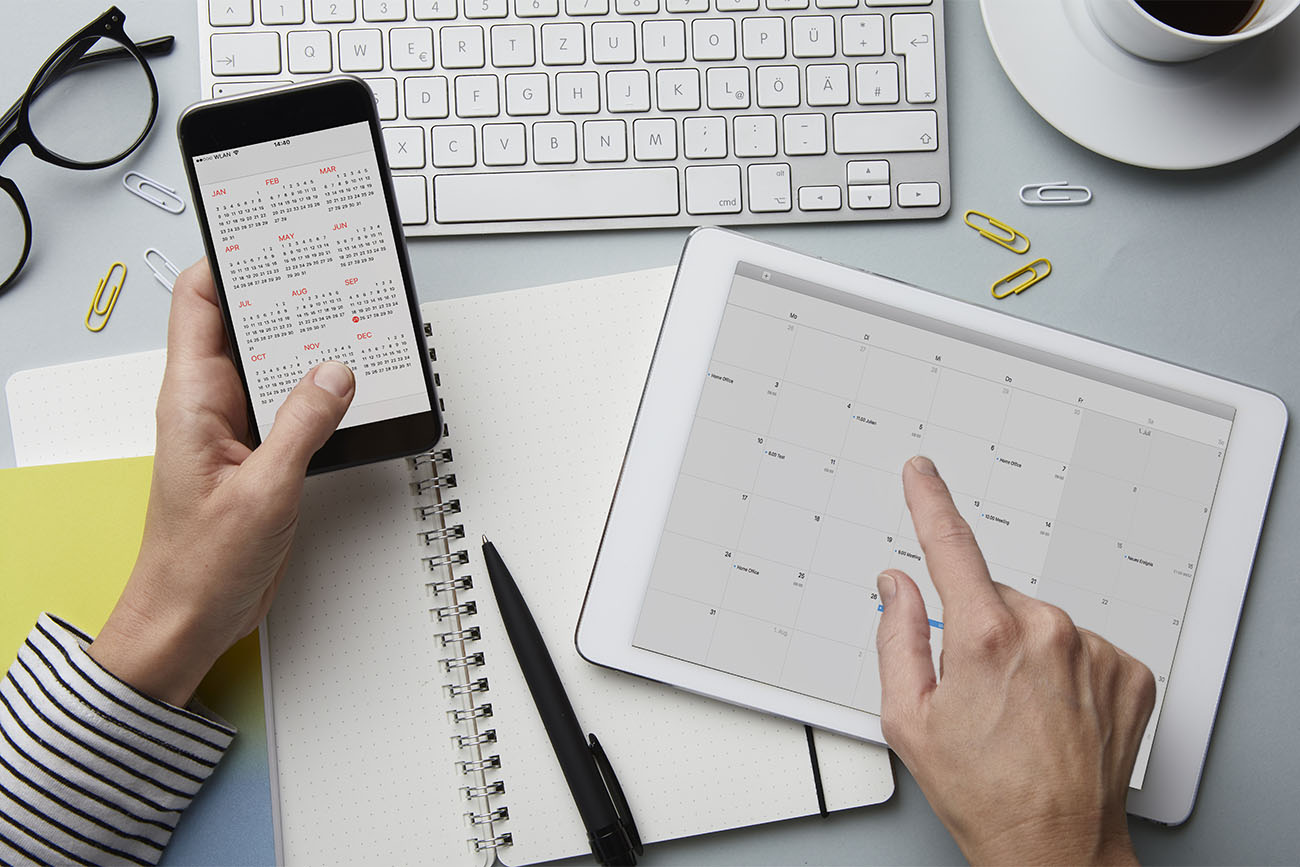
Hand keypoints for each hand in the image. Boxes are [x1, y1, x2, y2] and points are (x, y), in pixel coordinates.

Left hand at [89, 259, 354, 705]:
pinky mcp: (261, 454)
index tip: (270, 233)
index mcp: (191, 399)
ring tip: (351, 325)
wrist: (190, 621)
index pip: (199, 302)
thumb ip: (301, 426)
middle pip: (246, 325)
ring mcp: (237, 428)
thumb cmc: (197, 567)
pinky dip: (323, 393)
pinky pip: (295, 405)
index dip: (230, 260)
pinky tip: (352, 389)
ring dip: (312, 349)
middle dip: (287, 297)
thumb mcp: (261, 492)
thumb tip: (334, 373)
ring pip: (276, 365)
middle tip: (330, 273)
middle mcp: (210, 405)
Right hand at [876, 456, 1155, 865]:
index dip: (929, 501)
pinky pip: (1083, 646)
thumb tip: (897, 586)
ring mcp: (1093, 650)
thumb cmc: (981, 792)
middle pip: (997, 597)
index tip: (921, 473)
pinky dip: (1066, 670)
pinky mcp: (1129, 670)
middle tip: (977, 693)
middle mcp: (1046, 631)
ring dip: (1026, 652)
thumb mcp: (907, 718)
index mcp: (984, 637)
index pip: (949, 545)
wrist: (1054, 847)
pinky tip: (1055, 714)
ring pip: (1042, 623)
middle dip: (981, 629)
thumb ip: (896, 636)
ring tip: (1020, 713)